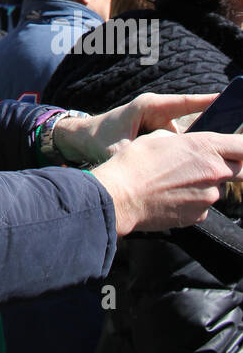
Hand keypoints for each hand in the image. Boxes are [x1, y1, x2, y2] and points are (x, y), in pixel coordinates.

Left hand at [52, 92, 219, 165]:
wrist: (83, 139)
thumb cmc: (99, 139)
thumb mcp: (118, 149)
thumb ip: (138, 157)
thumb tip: (156, 169)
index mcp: (149, 107)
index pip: (182, 103)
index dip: (204, 102)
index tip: (224, 99)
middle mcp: (157, 113)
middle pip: (188, 124)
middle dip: (202, 137)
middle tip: (220, 144)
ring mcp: (159, 125)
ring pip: (183, 140)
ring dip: (187, 153)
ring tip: (195, 164)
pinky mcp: (159, 136)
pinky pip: (175, 146)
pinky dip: (178, 157)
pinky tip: (179, 173)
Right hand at [92, 129, 242, 234]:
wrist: (121, 195)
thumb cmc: (137, 161)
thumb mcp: (161, 137)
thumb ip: (186, 141)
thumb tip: (192, 146)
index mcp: (206, 147)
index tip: (239, 147)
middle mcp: (215, 172)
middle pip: (242, 170)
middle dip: (232, 166)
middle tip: (210, 164)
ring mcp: (209, 197)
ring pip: (218, 188)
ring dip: (206, 184)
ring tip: (176, 181)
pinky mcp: (199, 216)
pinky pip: (203, 205)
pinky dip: (193, 200)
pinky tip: (172, 195)